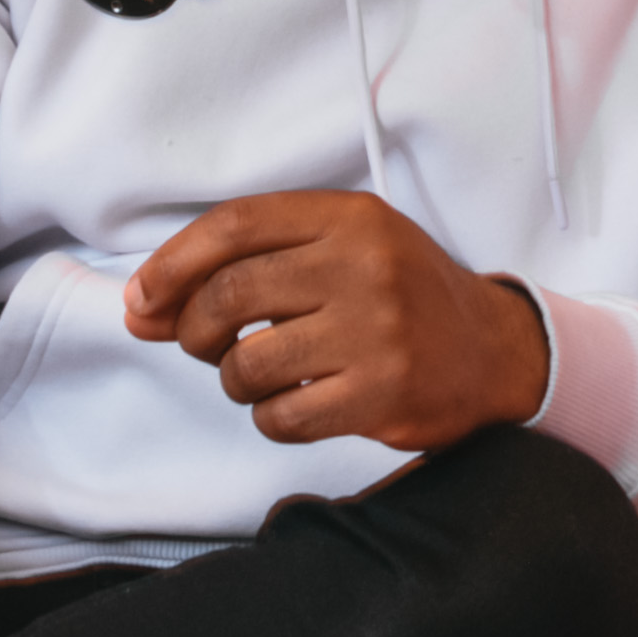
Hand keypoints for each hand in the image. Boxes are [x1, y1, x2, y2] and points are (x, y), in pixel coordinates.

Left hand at [121, 192, 553, 450]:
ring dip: (234, 380)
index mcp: (350, 218)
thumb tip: (143, 311)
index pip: (234, 226)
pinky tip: (295, 405)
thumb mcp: (336, 256)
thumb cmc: (401, 300)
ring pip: (247, 363)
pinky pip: (282, 416)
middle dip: (193, 329)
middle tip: (203, 344)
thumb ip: (244, 270)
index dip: (172, 264)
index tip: (144, 298)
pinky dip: (270, 417)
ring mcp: (376, 331)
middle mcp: (364, 266)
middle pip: (229, 294)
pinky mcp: (382, 393)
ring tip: (262, 376)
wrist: (494, 353)